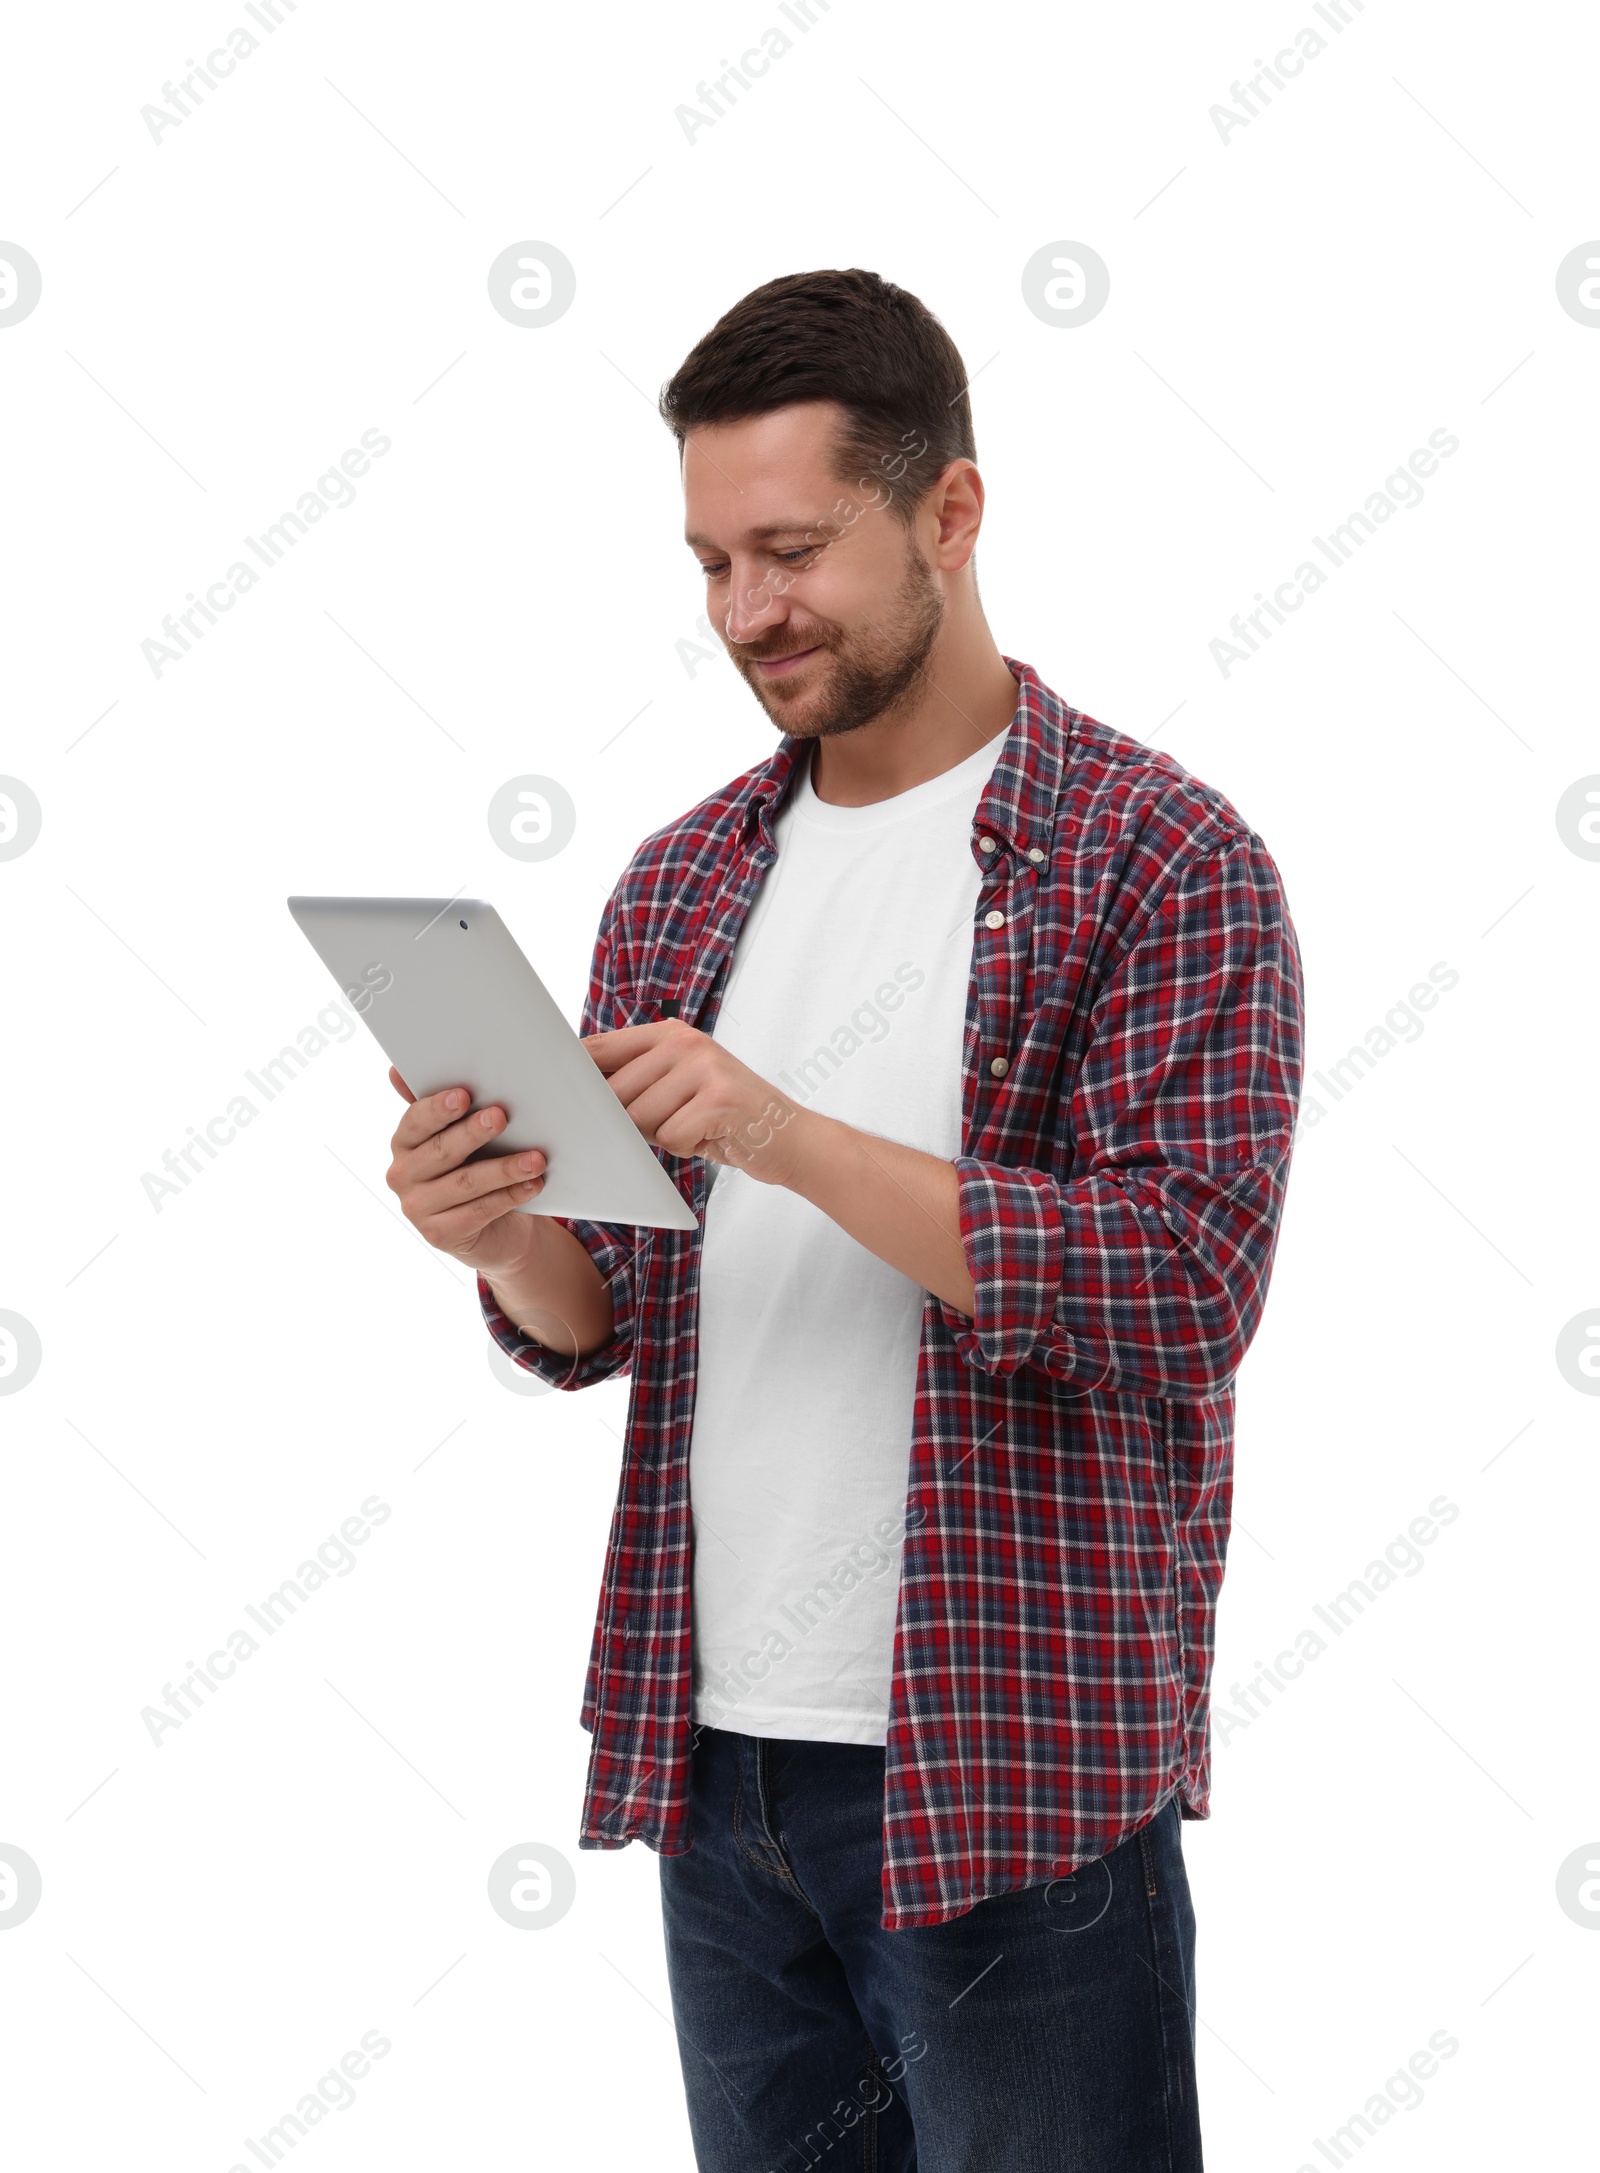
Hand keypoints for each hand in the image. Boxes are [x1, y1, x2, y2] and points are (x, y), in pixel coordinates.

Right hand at [384, 1070, 547, 1272]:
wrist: (491, 1230)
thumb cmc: (474, 1169)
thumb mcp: (460, 1138)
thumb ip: (441, 1108)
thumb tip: (398, 1070)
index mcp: (404, 1143)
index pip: (415, 1122)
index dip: (437, 1108)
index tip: (463, 1095)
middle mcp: (402, 1176)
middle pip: (441, 1151)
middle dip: (473, 1133)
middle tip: (501, 1116)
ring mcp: (417, 1209)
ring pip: (465, 1183)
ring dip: (504, 1168)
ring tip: (535, 1158)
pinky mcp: (440, 1235)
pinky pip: (479, 1211)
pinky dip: (509, 1197)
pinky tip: (532, 1185)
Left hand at [584, 1021, 805, 1186]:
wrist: (792, 1138)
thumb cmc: (725, 1118)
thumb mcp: (679, 1086)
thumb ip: (635, 1082)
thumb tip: (575, 1098)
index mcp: (669, 1033)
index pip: (598, 1048)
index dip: (573, 1077)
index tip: (555, 1096)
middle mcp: (686, 1041)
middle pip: (616, 1092)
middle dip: (629, 1123)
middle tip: (668, 1123)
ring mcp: (704, 1067)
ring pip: (640, 1118)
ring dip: (662, 1137)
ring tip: (695, 1127)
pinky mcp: (719, 1099)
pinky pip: (670, 1137)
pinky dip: (687, 1149)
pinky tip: (711, 1137)